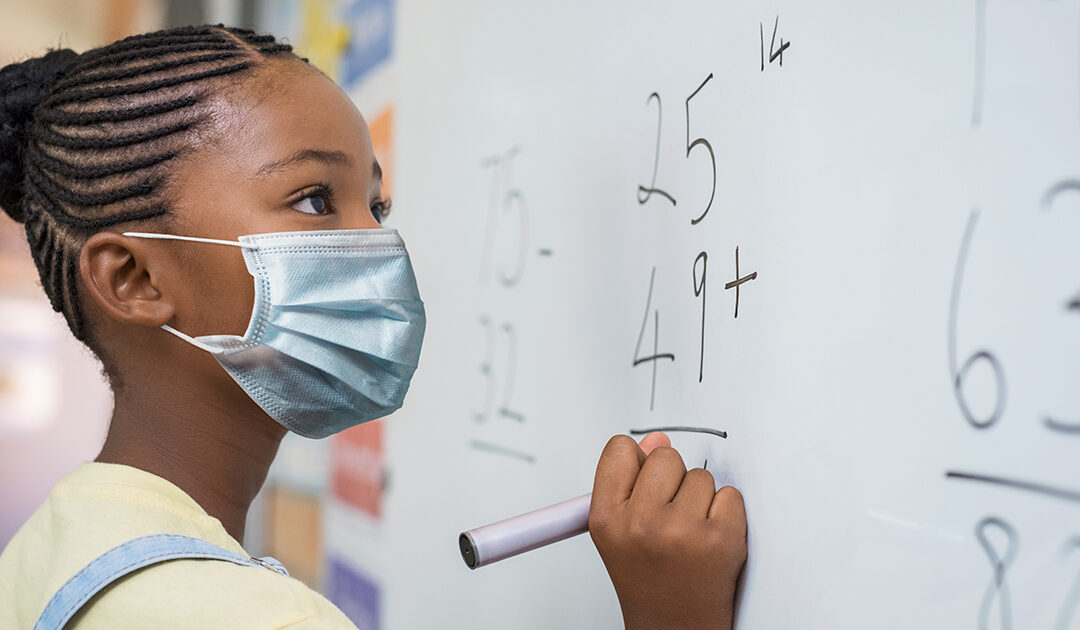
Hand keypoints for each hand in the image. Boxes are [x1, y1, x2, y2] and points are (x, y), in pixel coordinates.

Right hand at [589, 432, 746, 629]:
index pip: (620, 450)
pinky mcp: (722, 540)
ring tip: (689, 532)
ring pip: (701, 476)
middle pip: (665, 456)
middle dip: (672, 478)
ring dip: (700, 499)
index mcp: (607, 518)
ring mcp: (683, 531)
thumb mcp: (619, 530)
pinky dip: (726, 513)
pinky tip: (710, 538)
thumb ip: (630, 481)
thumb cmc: (647, 577)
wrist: (674, 626)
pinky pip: (730, 495)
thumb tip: (657, 440)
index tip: (643, 478)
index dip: (637, 461)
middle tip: (669, 514)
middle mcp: (641, 523)